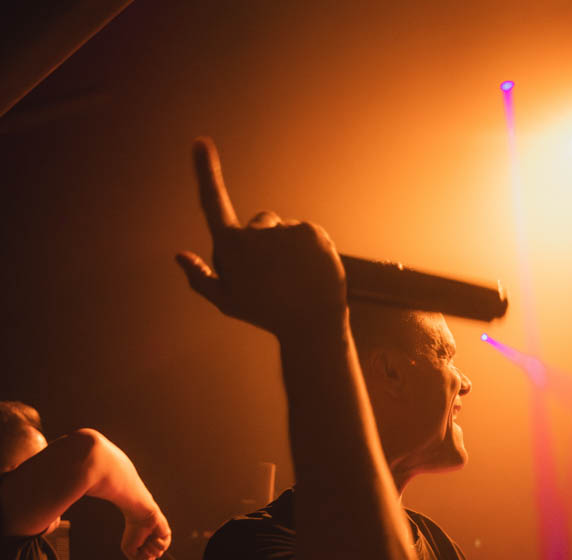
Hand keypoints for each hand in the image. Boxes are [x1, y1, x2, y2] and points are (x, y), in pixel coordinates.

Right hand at [121, 507, 170, 559]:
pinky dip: (157, 543)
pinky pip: (163, 547)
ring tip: (147, 538)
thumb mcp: (128, 550)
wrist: (140, 517)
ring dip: (151, 547)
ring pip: (158, 554)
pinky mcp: (166, 535)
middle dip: (145, 552)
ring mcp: (159, 540)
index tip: (136, 545)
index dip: (139, 556)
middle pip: (151, 558)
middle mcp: (151, 543)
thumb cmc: (133, 531)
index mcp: (142, 546)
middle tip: (142, 541)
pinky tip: (154, 536)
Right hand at [176, 137, 346, 337]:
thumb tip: (179, 255)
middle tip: (270, 276)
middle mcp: (258, 233)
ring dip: (285, 247)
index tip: (201, 143)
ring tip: (292, 278)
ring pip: (283, 230)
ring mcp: (286, 230)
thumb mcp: (229, 302)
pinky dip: (306, 248)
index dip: (206, 172)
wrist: (313, 324)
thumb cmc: (266, 314)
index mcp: (232, 248)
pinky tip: (308, 272)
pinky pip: (303, 232)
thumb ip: (201, 279)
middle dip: (261, 242)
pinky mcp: (311, 231)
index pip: (214, 203)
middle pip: (257, 224)